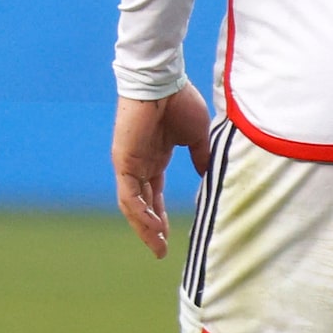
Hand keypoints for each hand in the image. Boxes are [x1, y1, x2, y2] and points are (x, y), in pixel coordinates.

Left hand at [112, 87, 214, 256]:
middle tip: (161, 251)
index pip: (152, 195)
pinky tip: (152, 229)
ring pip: (133, 206)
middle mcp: (139, 164)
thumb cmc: (179, 101)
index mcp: (153, 159)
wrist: (163, 81)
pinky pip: (129, 195)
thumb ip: (200, 157)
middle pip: (141, 205)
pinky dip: (140, 214)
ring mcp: (129, 164)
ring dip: (145, 228)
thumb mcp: (196, 136)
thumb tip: (208, 175)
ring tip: (158, 247)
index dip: (159, 217)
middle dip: (151, 230)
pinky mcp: (123, 161)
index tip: (169, 237)